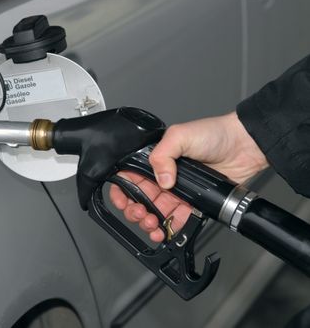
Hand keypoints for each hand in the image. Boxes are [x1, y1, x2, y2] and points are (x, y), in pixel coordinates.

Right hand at [110, 111, 268, 241]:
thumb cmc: (214, 133)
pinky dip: (170, 229)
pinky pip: (178, 220)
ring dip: (150, 223)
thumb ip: (162, 154)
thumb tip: (160, 179)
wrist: (244, 145)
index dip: (122, 191)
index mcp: (155, 160)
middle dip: (135, 211)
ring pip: (155, 213)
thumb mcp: (180, 135)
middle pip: (139, 200)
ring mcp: (178, 191)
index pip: (129, 177)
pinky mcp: (193, 203)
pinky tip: (167, 231)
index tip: (123, 201)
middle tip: (141, 214)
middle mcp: (163, 176)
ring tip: (153, 225)